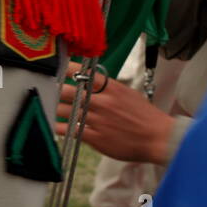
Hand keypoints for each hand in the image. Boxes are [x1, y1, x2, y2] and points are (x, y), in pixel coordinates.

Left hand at [56, 61, 174, 164]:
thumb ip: (109, 89)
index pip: (86, 74)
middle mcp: (104, 102)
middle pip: (70, 92)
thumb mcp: (129, 95)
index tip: (59, 68)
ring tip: (48, 107)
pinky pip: (70, 130)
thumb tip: (92, 83)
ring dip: (55, 108)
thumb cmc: (146, 117)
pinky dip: (59, 127)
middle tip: (48, 89)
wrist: (158, 138)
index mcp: (113, 89)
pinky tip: (53, 125)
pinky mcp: (95, 137)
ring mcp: (98, 120)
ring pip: (67, 111)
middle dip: (56, 90)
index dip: (69, 70)